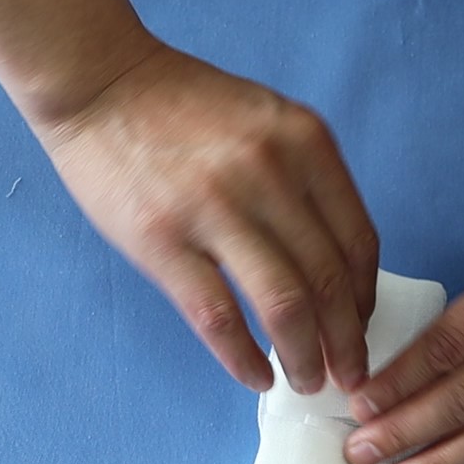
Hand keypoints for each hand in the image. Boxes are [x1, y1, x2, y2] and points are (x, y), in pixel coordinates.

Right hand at [33, 42, 378, 393]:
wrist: (99, 81)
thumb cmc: (181, 106)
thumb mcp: (264, 121)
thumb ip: (302, 179)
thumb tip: (330, 265)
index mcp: (304, 142)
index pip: (357, 240)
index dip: (365, 299)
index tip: (359, 328)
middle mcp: (270, 173)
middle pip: (329, 281)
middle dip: (346, 342)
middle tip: (348, 376)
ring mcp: (216, 208)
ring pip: (285, 307)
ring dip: (305, 357)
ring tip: (308, 381)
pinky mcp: (164, 241)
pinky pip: (219, 319)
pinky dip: (244, 359)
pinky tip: (255, 376)